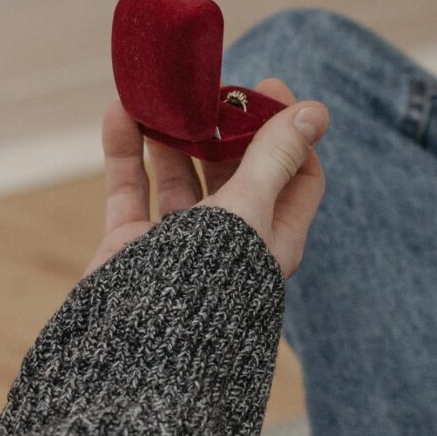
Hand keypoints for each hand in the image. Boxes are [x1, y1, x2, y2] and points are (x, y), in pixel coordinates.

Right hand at [86, 77, 328, 280]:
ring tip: (162, 92)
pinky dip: (126, 150)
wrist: (132, 350)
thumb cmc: (204, 282)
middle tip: (212, 84)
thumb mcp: (247, 210)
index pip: (298, 175)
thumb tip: (316, 111)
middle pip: (237, 170)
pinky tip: (120, 112)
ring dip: (172, 133)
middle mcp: (229, 241)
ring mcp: (178, 244)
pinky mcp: (132, 246)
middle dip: (225, 126)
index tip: (267, 86)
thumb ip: (274, 158)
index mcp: (272, 240)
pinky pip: (131, 188)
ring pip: (180, 175)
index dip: (289, 130)